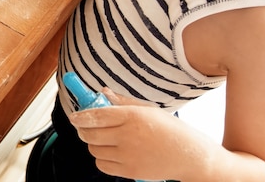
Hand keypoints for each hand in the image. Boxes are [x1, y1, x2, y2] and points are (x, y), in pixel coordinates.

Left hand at [68, 88, 215, 180]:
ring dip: (93, 143)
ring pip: (94, 149)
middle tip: (84, 126)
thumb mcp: (149, 110)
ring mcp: (128, 156)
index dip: (81, 115)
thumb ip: (123, 102)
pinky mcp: (130, 172)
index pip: (97, 115)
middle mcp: (129, 136)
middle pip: (90, 134)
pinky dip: (101, 158)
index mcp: (134, 117)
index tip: (74, 116)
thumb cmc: (171, 130)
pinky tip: (110, 151)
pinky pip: (102, 164)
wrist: (191, 158)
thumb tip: (102, 92)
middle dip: (82, 129)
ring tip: (102, 138)